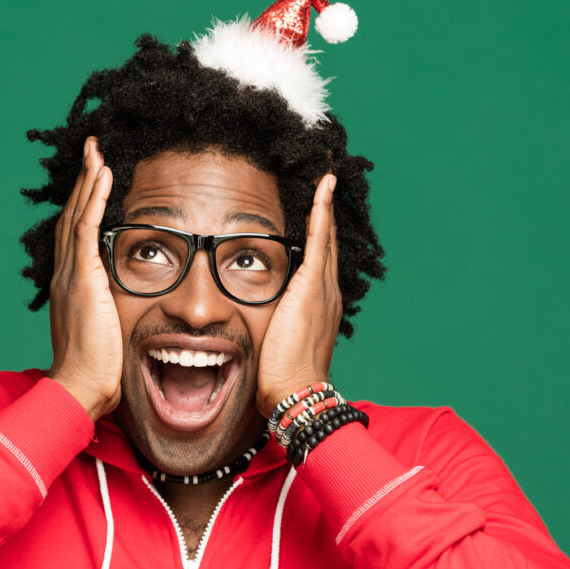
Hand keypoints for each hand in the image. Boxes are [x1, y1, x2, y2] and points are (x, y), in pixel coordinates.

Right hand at [47, 137, 123, 420]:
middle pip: (73, 215)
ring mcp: (72, 273)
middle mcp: (66, 274)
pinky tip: (102, 173)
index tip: (93, 180)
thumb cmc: (97, 372)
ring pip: (77, 214)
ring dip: (87, 179)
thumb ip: (115, 314)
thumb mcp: (107, 333)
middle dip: (82, 182)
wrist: (80, 389)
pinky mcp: (83, 277)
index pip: (77, 234)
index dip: (84, 204)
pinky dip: (93, 197)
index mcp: (72, 286)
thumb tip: (131, 310)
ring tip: (96, 151)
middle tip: (91, 151)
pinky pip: (87, 227)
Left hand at [256, 174, 342, 416]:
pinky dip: (322, 211)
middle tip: (327, 179)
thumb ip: (266, 327)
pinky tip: (324, 186)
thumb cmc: (281, 379)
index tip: (316, 209)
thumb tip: (242, 322)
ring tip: (327, 175)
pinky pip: (320, 239)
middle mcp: (326, 292)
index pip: (318, 260)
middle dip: (326, 211)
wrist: (295, 393)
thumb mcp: (274, 344)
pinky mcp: (312, 286)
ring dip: (325, 203)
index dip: (318, 233)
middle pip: (328, 242)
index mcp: (317, 306)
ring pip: (326, 235)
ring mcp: (322, 287)